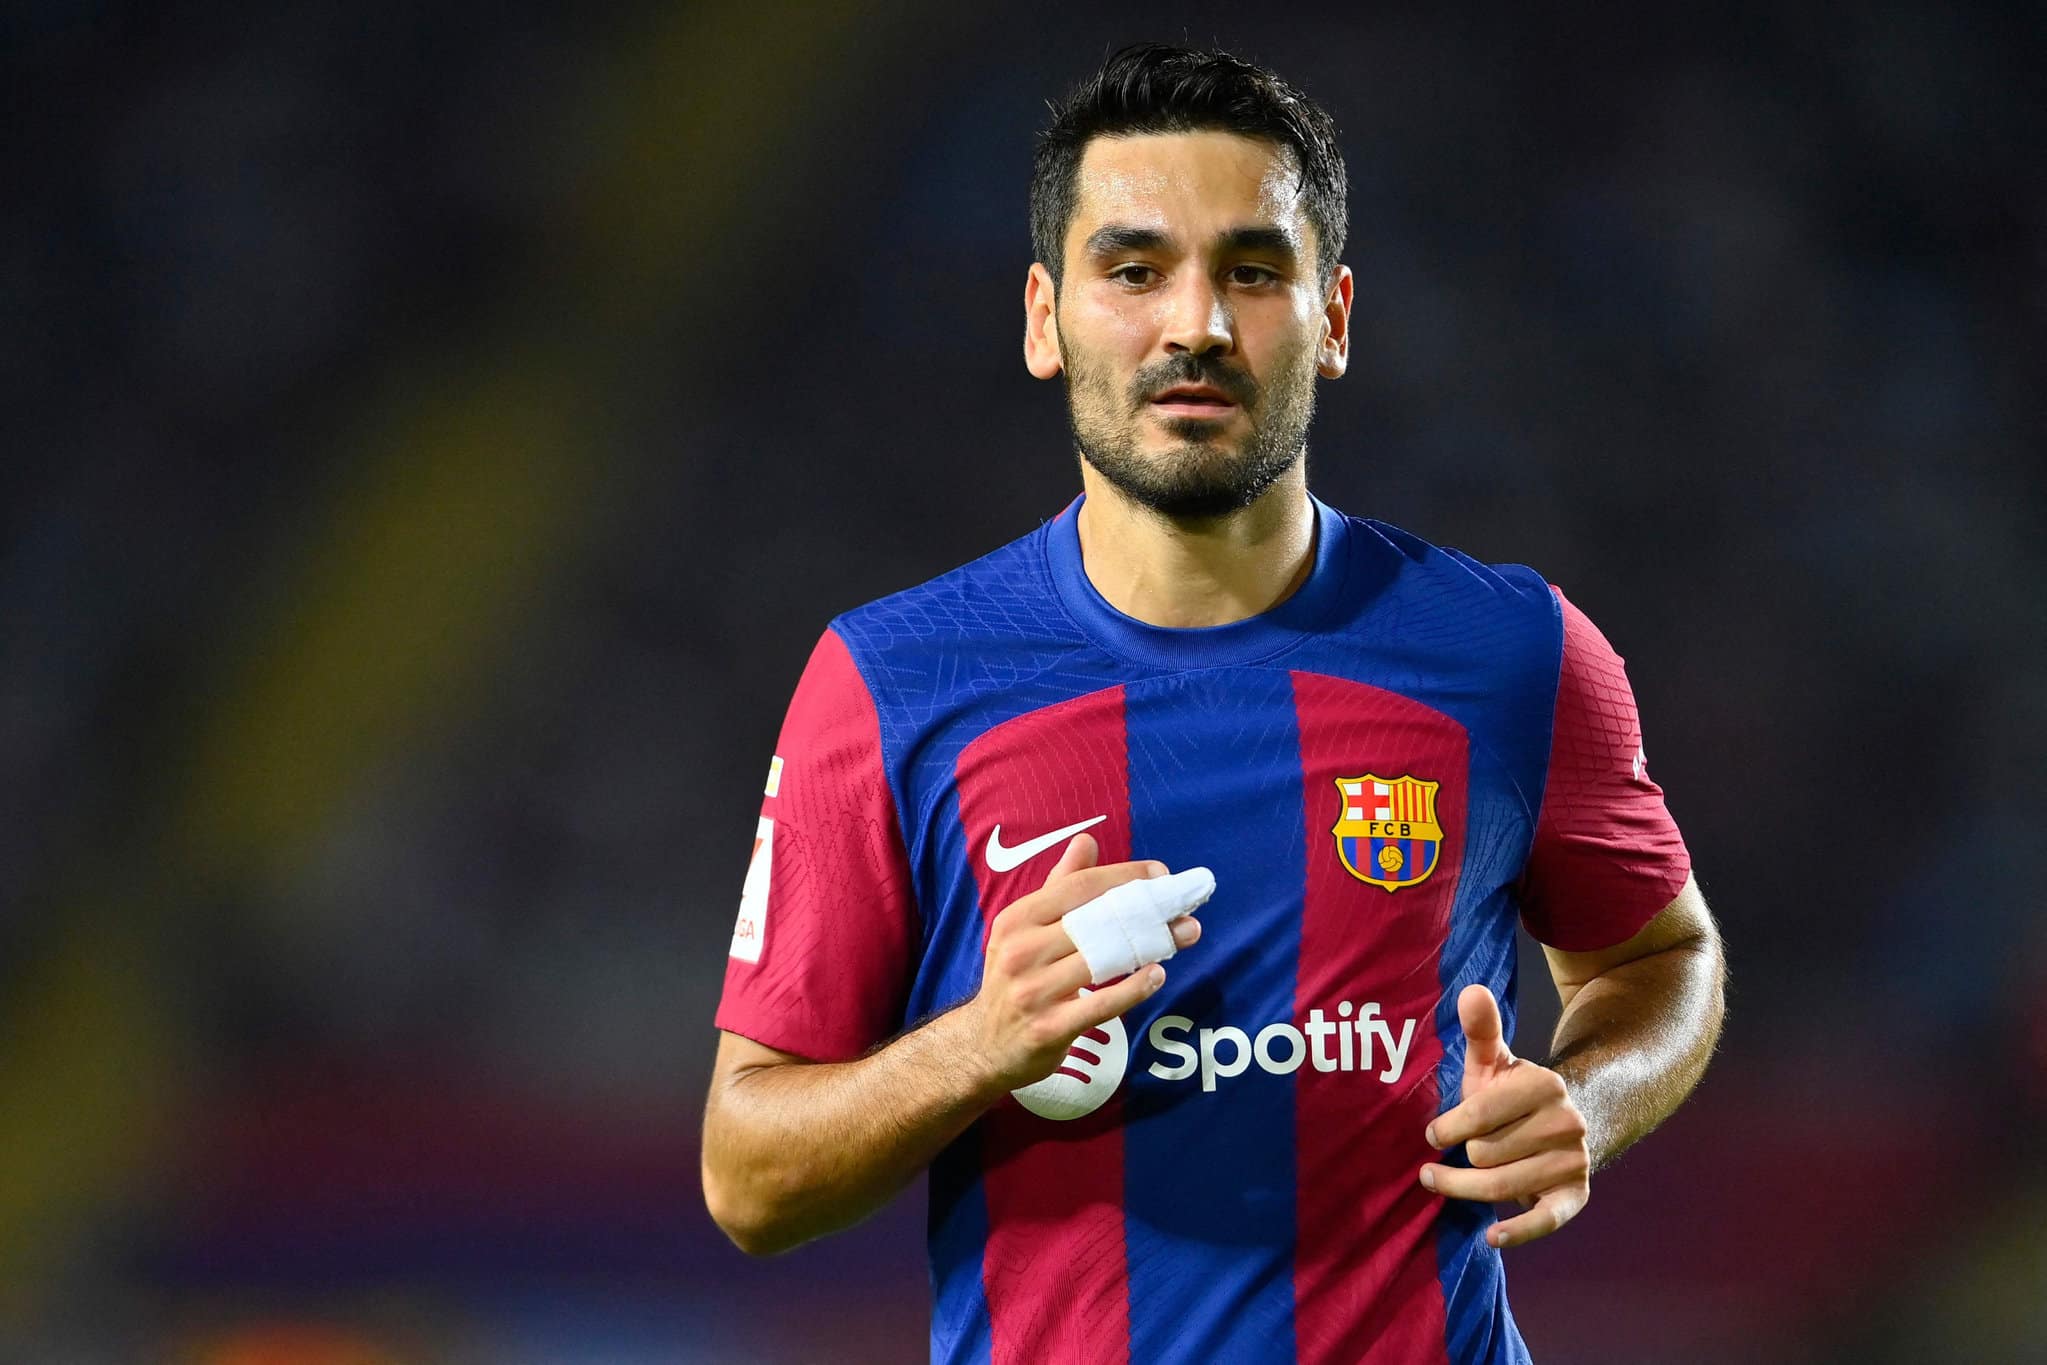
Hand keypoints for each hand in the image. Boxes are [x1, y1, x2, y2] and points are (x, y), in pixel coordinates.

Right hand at [964, 833, 1200, 1094]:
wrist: (984, 1045)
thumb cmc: (1015, 978)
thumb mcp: (1025, 928)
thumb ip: (1058, 887)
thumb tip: (1086, 841)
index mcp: (1017, 919)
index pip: (1079, 887)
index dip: (1124, 877)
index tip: (1160, 876)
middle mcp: (1021, 951)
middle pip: (1096, 921)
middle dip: (1146, 911)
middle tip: (1184, 908)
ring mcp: (1034, 992)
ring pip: (1103, 960)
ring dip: (1150, 947)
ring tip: (1183, 935)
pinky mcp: (1050, 1028)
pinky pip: (1102, 1004)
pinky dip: (1134, 988)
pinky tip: (1157, 975)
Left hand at [1419, 984, 1590, 1248]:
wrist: (1565, 1125)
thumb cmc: (1511, 1094)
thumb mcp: (1495, 1060)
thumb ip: (1481, 1029)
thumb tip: (1470, 991)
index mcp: (1544, 1085)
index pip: (1479, 1113)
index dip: (1447, 1126)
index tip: (1431, 1133)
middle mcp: (1566, 1123)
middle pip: (1484, 1154)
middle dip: (1461, 1157)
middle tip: (1452, 1155)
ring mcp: (1574, 1161)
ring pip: (1500, 1186)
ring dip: (1465, 1190)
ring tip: (1444, 1183)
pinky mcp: (1575, 1196)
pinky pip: (1545, 1220)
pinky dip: (1518, 1232)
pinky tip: (1492, 1236)